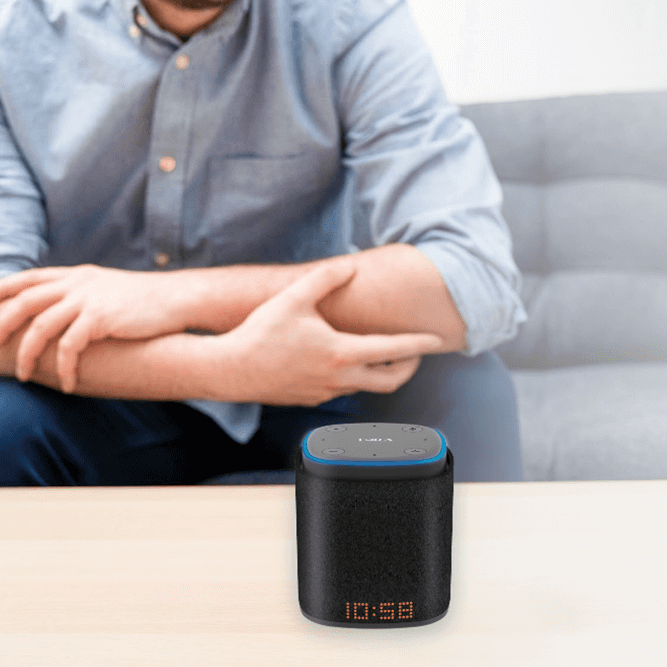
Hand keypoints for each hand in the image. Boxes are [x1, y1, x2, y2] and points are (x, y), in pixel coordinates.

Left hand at [0, 265, 186, 390]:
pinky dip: (64, 368)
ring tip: (23, 375)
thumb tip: (63, 308)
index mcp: (77, 276)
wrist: (177, 299)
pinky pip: (70, 347)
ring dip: (28, 354)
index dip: (3, 286)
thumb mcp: (107, 287)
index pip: (30, 277)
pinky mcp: (100, 319)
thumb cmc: (145, 299)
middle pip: (25, 302)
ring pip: (41, 327)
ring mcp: (88, 301)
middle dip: (2, 325)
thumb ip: (82, 292)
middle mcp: (77, 285)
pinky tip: (68, 384)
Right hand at [212, 259, 443, 406]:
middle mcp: (339, 379)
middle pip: (391, 380)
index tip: (438, 339)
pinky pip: (344, 391)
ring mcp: (326, 393)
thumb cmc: (260, 333)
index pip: (394, 350)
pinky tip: (347, 362)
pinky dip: (356, 378)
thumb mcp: (294, 298)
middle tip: (416, 352)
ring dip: (381, 372)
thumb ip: (325, 278)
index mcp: (341, 353)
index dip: (420, 344)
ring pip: (367, 387)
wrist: (229, 370)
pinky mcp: (312, 400)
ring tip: (385, 354)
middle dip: (409, 366)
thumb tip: (350, 266)